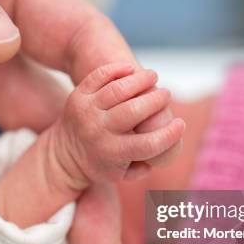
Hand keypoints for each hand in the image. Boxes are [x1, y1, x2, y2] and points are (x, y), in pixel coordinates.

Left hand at [54, 63, 185, 188]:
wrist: (63, 156)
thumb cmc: (102, 163)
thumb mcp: (123, 174)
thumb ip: (146, 165)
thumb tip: (168, 147)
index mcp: (112, 153)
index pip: (146, 144)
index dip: (168, 134)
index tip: (180, 124)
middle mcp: (98, 131)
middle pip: (133, 111)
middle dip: (155, 100)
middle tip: (166, 95)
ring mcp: (86, 111)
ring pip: (117, 90)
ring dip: (140, 80)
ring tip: (153, 76)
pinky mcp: (78, 95)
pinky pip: (98, 77)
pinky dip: (116, 70)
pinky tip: (131, 69)